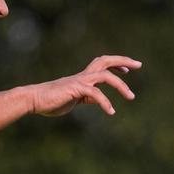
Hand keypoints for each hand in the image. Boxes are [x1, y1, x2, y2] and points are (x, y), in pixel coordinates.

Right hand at [27, 55, 141, 116]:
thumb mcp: (73, 99)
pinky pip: (95, 94)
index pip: (102, 65)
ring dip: (120, 85)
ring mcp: (79, 81)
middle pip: (105, 61)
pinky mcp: (75, 89)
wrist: (34, 99)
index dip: (116, 65)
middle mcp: (83, 76)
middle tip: (139, 65)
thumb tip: (95, 99)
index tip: (128, 70)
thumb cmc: (51, 100)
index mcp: (83, 77)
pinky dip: (105, 102)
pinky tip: (111, 112)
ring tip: (131, 97)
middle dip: (123, 61)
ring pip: (105, 76)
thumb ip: (85, 97)